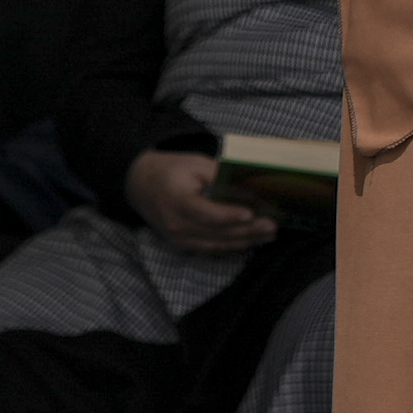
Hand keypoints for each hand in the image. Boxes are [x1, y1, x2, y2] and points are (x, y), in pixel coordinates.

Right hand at [128, 151, 275, 259]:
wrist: (141, 185)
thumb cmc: (171, 170)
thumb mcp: (194, 163)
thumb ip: (220, 175)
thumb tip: (249, 187)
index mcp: (176, 200)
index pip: (204, 212)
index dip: (228, 215)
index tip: (250, 213)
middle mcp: (176, 225)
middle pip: (216, 233)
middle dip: (247, 231)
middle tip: (272, 226)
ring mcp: (179, 239)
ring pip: (217, 245)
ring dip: (245, 241)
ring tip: (268, 234)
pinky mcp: (183, 245)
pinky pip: (212, 248)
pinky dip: (233, 245)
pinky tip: (252, 240)